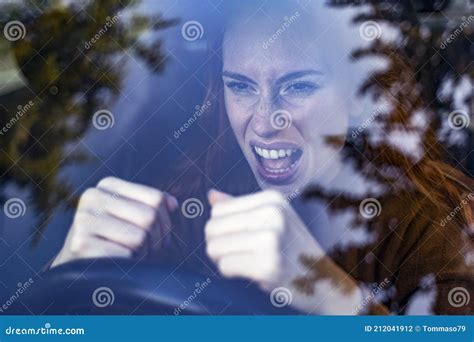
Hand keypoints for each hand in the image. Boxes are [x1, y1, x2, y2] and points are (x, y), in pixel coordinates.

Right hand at [51, 177, 177, 267]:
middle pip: (150, 217)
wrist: (77, 269)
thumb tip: (174, 204)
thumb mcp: (130, 217)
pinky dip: (129, 265)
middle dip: (155, 240)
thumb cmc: (111, 241)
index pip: (156, 199)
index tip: (157, 234)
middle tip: (146, 251)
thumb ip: (153, 205)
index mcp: (107, 185)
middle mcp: (93, 197)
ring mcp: (84, 219)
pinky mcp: (81, 244)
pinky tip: (118, 265)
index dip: (165, 222)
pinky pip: (125, 255)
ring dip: (143, 254)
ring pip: (140, 237)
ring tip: (131, 257)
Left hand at [205, 189, 361, 313]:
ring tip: (247, 263)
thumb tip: (211, 195)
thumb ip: (240, 208)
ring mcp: (271, 239)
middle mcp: (272, 213)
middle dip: (218, 246)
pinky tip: (253, 273)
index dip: (222, 229)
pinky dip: (232, 274)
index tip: (241, 240)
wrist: (325, 281)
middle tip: (241, 255)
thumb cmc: (292, 250)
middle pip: (212, 228)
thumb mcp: (272, 219)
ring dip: (224, 260)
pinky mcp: (267, 265)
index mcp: (272, 199)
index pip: (218, 210)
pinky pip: (225, 266)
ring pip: (214, 247)